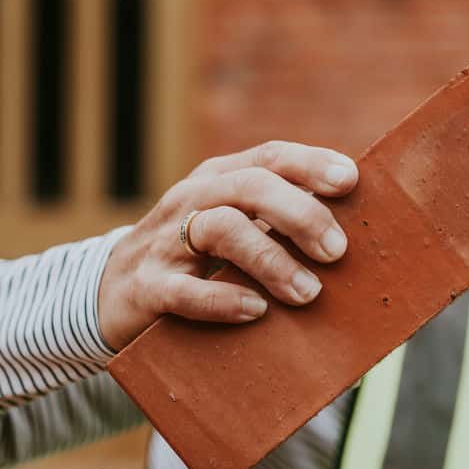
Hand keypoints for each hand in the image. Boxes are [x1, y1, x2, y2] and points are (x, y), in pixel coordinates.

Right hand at [97, 141, 358, 349]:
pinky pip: (184, 290)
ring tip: (308, 292)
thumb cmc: (197, 260)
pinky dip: (223, 299)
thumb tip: (359, 236)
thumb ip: (282, 223)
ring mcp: (166, 242)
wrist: (110, 295)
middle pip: (250, 187)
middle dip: (300, 215)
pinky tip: (255, 311)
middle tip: (337, 251)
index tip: (351, 181)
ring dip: (271, 260)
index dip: (311, 164)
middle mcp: (194, 200)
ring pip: (222, 230)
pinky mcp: (147, 287)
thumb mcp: (235, 227)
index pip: (270, 157)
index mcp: (221, 179)